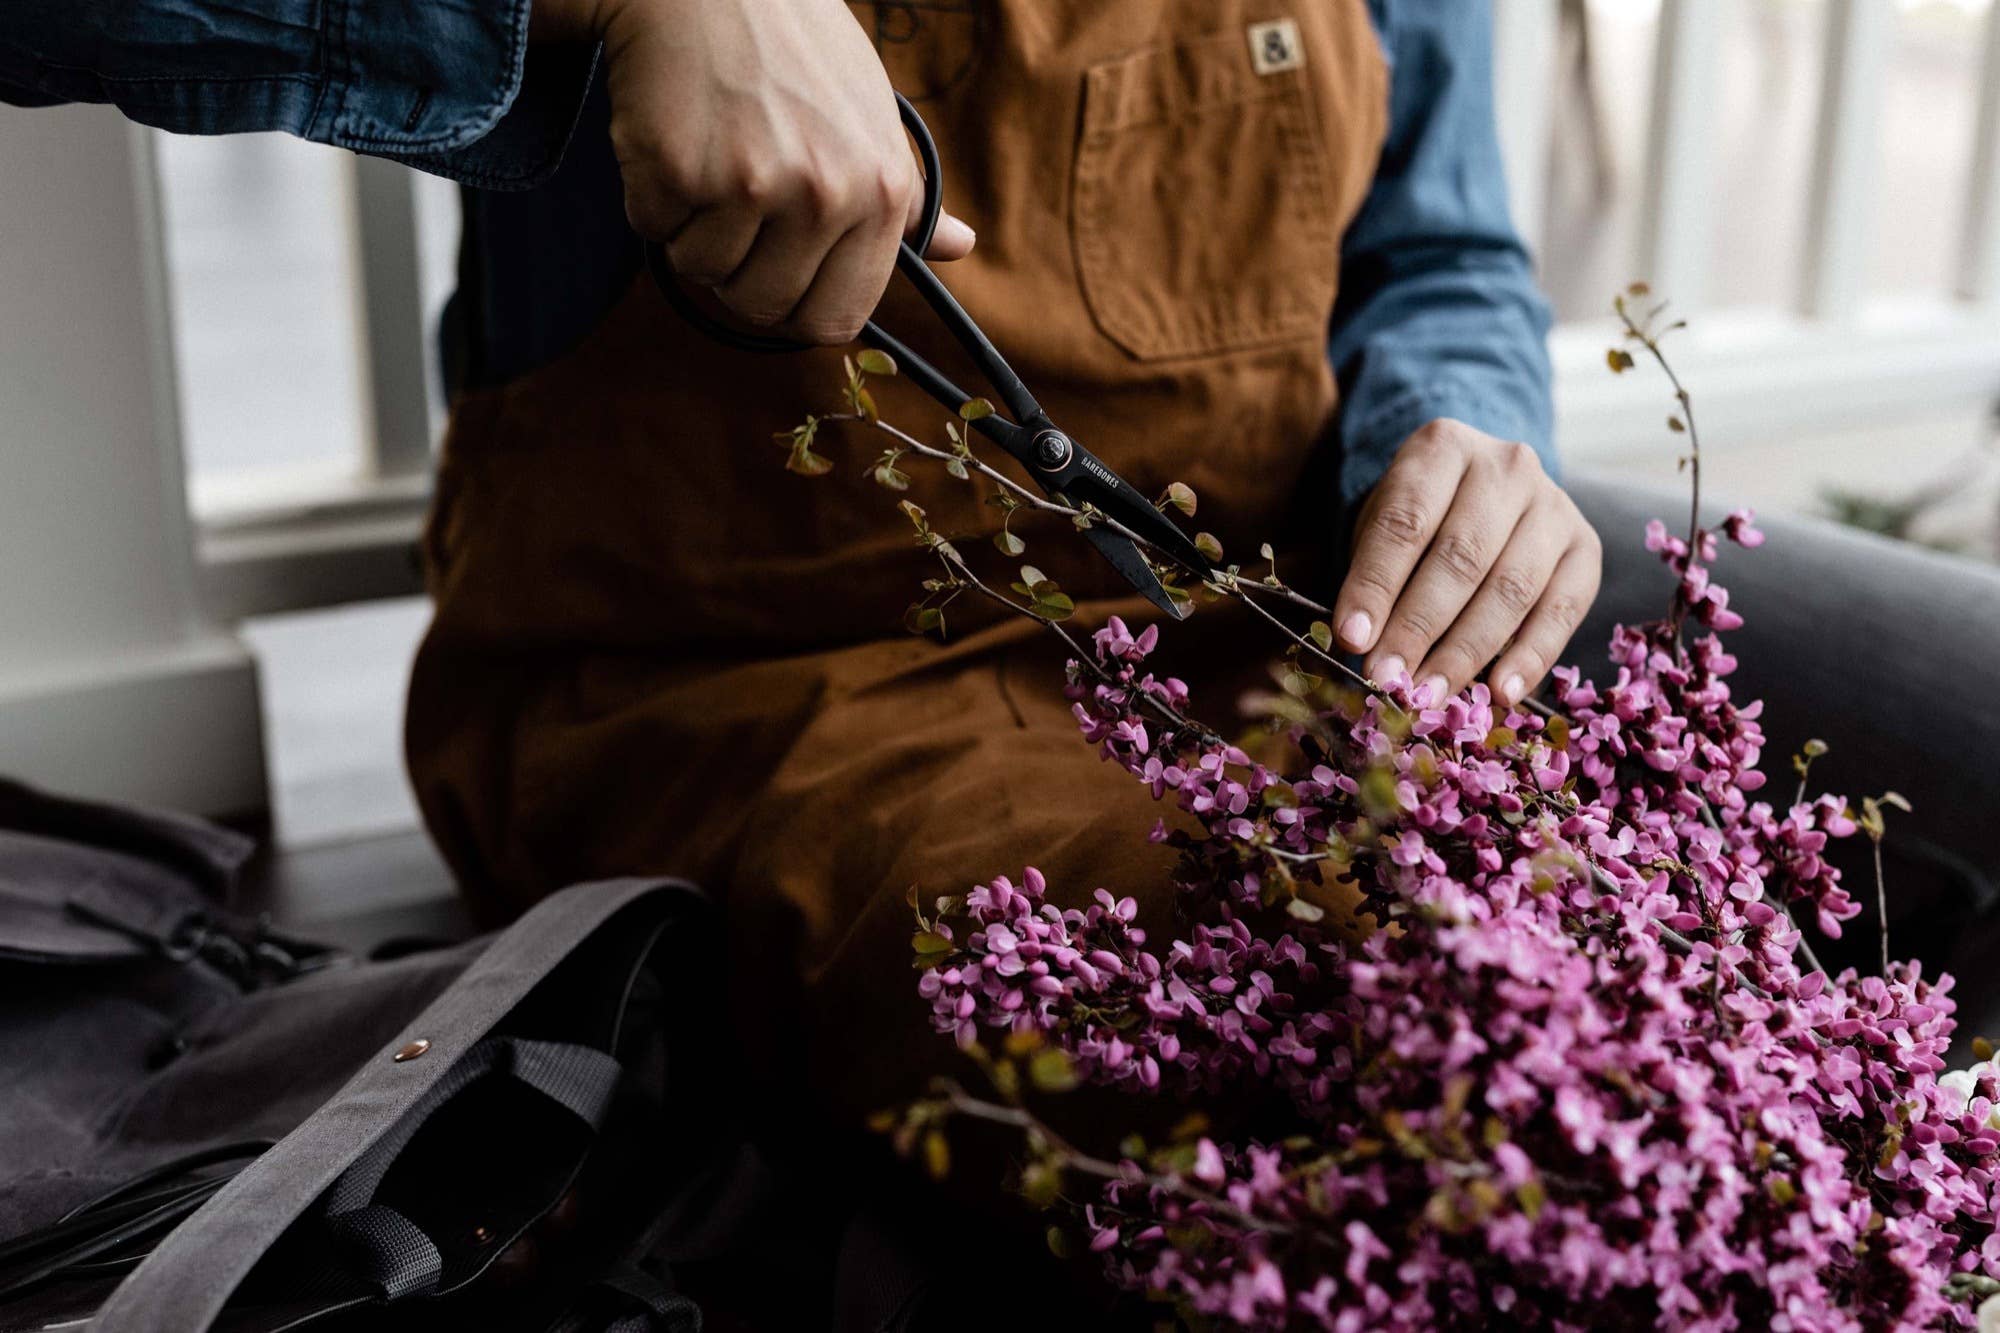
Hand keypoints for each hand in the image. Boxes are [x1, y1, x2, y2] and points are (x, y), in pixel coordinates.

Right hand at [534, 0, 976, 343]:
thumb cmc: (797, 47)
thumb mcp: (873, 116)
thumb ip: (907, 196)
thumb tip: (960, 245)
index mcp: (882, 192)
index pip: (837, 318)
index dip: (799, 307)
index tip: (780, 277)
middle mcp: (825, 195)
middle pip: (765, 307)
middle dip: (738, 274)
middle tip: (734, 209)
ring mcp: (752, 185)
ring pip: (704, 272)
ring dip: (693, 231)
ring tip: (710, 159)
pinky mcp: (681, 171)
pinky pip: (655, 231)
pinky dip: (652, 197)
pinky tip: (675, 139)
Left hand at [1332, 420, 1601, 708]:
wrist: (1483, 489)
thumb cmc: (1421, 515)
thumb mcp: (1384, 523)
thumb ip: (1374, 574)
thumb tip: (1360, 646)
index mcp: (1443, 447)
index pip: (1405, 522)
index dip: (1376, 585)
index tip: (1351, 638)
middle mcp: (1507, 467)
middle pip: (1460, 558)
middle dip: (1418, 628)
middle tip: (1388, 680)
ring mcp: (1554, 505)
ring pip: (1510, 588)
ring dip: (1466, 652)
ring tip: (1430, 695)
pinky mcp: (1585, 547)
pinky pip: (1562, 609)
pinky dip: (1531, 656)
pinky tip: (1501, 693)